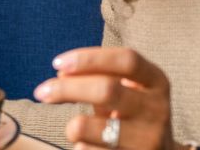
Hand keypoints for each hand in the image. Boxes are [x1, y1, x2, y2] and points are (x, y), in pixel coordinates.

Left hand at [34, 47, 176, 149]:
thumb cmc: (134, 116)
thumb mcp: (129, 91)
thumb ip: (100, 77)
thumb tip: (62, 73)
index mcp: (157, 82)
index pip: (127, 60)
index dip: (89, 58)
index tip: (57, 63)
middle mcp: (157, 110)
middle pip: (107, 90)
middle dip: (67, 88)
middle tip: (41, 92)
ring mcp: (148, 140)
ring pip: (87, 127)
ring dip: (72, 126)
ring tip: (76, 130)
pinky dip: (80, 147)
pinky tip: (89, 146)